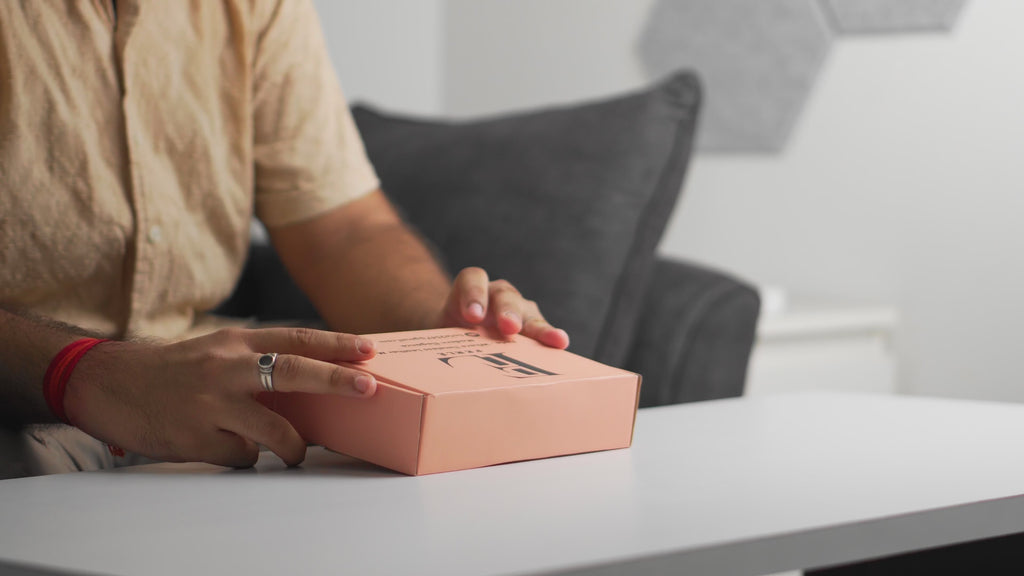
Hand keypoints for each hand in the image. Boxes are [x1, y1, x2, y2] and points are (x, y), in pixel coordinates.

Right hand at [62, 327, 377, 467]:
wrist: (108, 383)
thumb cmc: (174, 369)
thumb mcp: (217, 349)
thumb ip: (258, 359)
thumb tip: (313, 377)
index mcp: (236, 342)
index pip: (296, 338)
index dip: (335, 344)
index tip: (369, 349)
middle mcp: (226, 367)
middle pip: (291, 371)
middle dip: (335, 381)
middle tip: (368, 389)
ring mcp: (211, 403)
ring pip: (273, 430)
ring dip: (294, 446)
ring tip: (296, 453)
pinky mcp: (195, 438)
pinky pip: (240, 456)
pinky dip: (244, 456)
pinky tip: (227, 447)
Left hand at [438, 267, 569, 348]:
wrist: (457, 336)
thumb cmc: (447, 334)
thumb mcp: (436, 332)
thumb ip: (435, 340)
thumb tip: (414, 365)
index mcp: (470, 288)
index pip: (472, 279)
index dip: (474, 293)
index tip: (473, 316)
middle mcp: (496, 294)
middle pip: (504, 295)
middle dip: (508, 311)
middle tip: (510, 327)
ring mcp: (517, 309)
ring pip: (528, 312)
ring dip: (539, 327)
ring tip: (554, 340)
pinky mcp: (531, 327)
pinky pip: (542, 331)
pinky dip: (550, 338)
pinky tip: (561, 346)